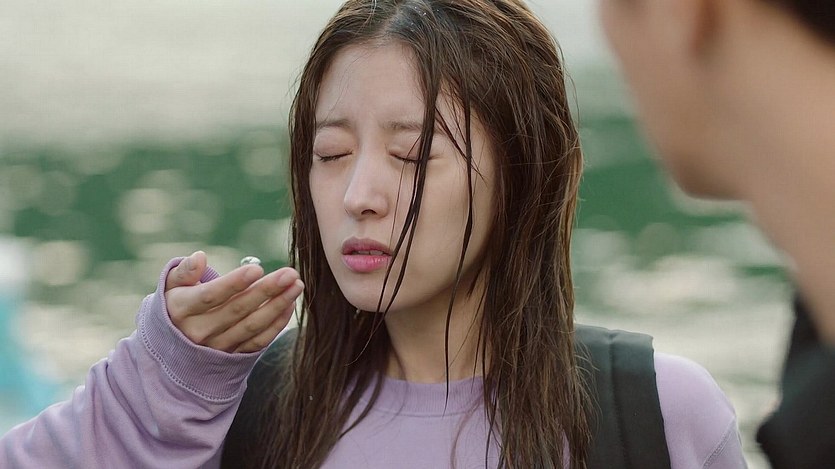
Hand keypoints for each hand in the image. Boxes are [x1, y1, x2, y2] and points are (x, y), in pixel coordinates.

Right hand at [164, 251, 303, 352]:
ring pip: (252, 326)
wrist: (171, 349)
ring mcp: (217, 348)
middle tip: (290, 273)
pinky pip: (259, 342)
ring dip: (278, 305)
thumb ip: (184, 271)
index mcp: (182, 310)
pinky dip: (276, 324)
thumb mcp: (169, 287)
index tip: (257, 268)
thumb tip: (199, 257)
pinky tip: (290, 304)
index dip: (234, 283)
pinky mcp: (233, 357)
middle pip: (237, 310)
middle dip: (266, 290)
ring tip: (296, 285)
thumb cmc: (175, 305)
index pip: (210, 296)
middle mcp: (199, 332)